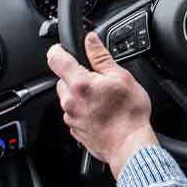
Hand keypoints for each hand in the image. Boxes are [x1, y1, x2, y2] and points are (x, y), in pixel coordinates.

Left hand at [47, 32, 158, 178]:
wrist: (130, 147)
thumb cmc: (129, 114)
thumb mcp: (120, 76)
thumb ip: (101, 56)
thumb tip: (90, 40)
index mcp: (79, 83)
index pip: (55, 58)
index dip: (58, 49)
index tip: (63, 48)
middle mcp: (70, 101)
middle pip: (62, 79)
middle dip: (76, 75)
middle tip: (97, 79)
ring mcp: (71, 117)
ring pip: (68, 97)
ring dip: (80, 94)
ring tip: (103, 98)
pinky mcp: (75, 130)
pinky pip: (74, 113)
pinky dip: (84, 110)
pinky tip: (102, 112)